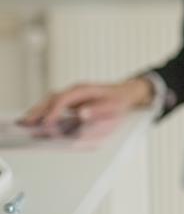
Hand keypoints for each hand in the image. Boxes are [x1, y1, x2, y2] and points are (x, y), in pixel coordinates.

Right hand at [18, 78, 153, 133]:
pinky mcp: (72, 101)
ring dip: (39, 110)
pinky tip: (37, 120)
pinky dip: (44, 111)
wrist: (126, 92)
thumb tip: (82, 114)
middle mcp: (75, 90)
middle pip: (52, 98)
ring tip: (26, 123)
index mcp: (84, 90)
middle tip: (26, 122)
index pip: (63, 99)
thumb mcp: (113, 106)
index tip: (47, 123)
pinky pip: (54, 104)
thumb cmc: (119, 100)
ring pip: (51, 100)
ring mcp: (72, 95)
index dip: (53, 111)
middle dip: (39, 110)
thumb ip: (98, 110)